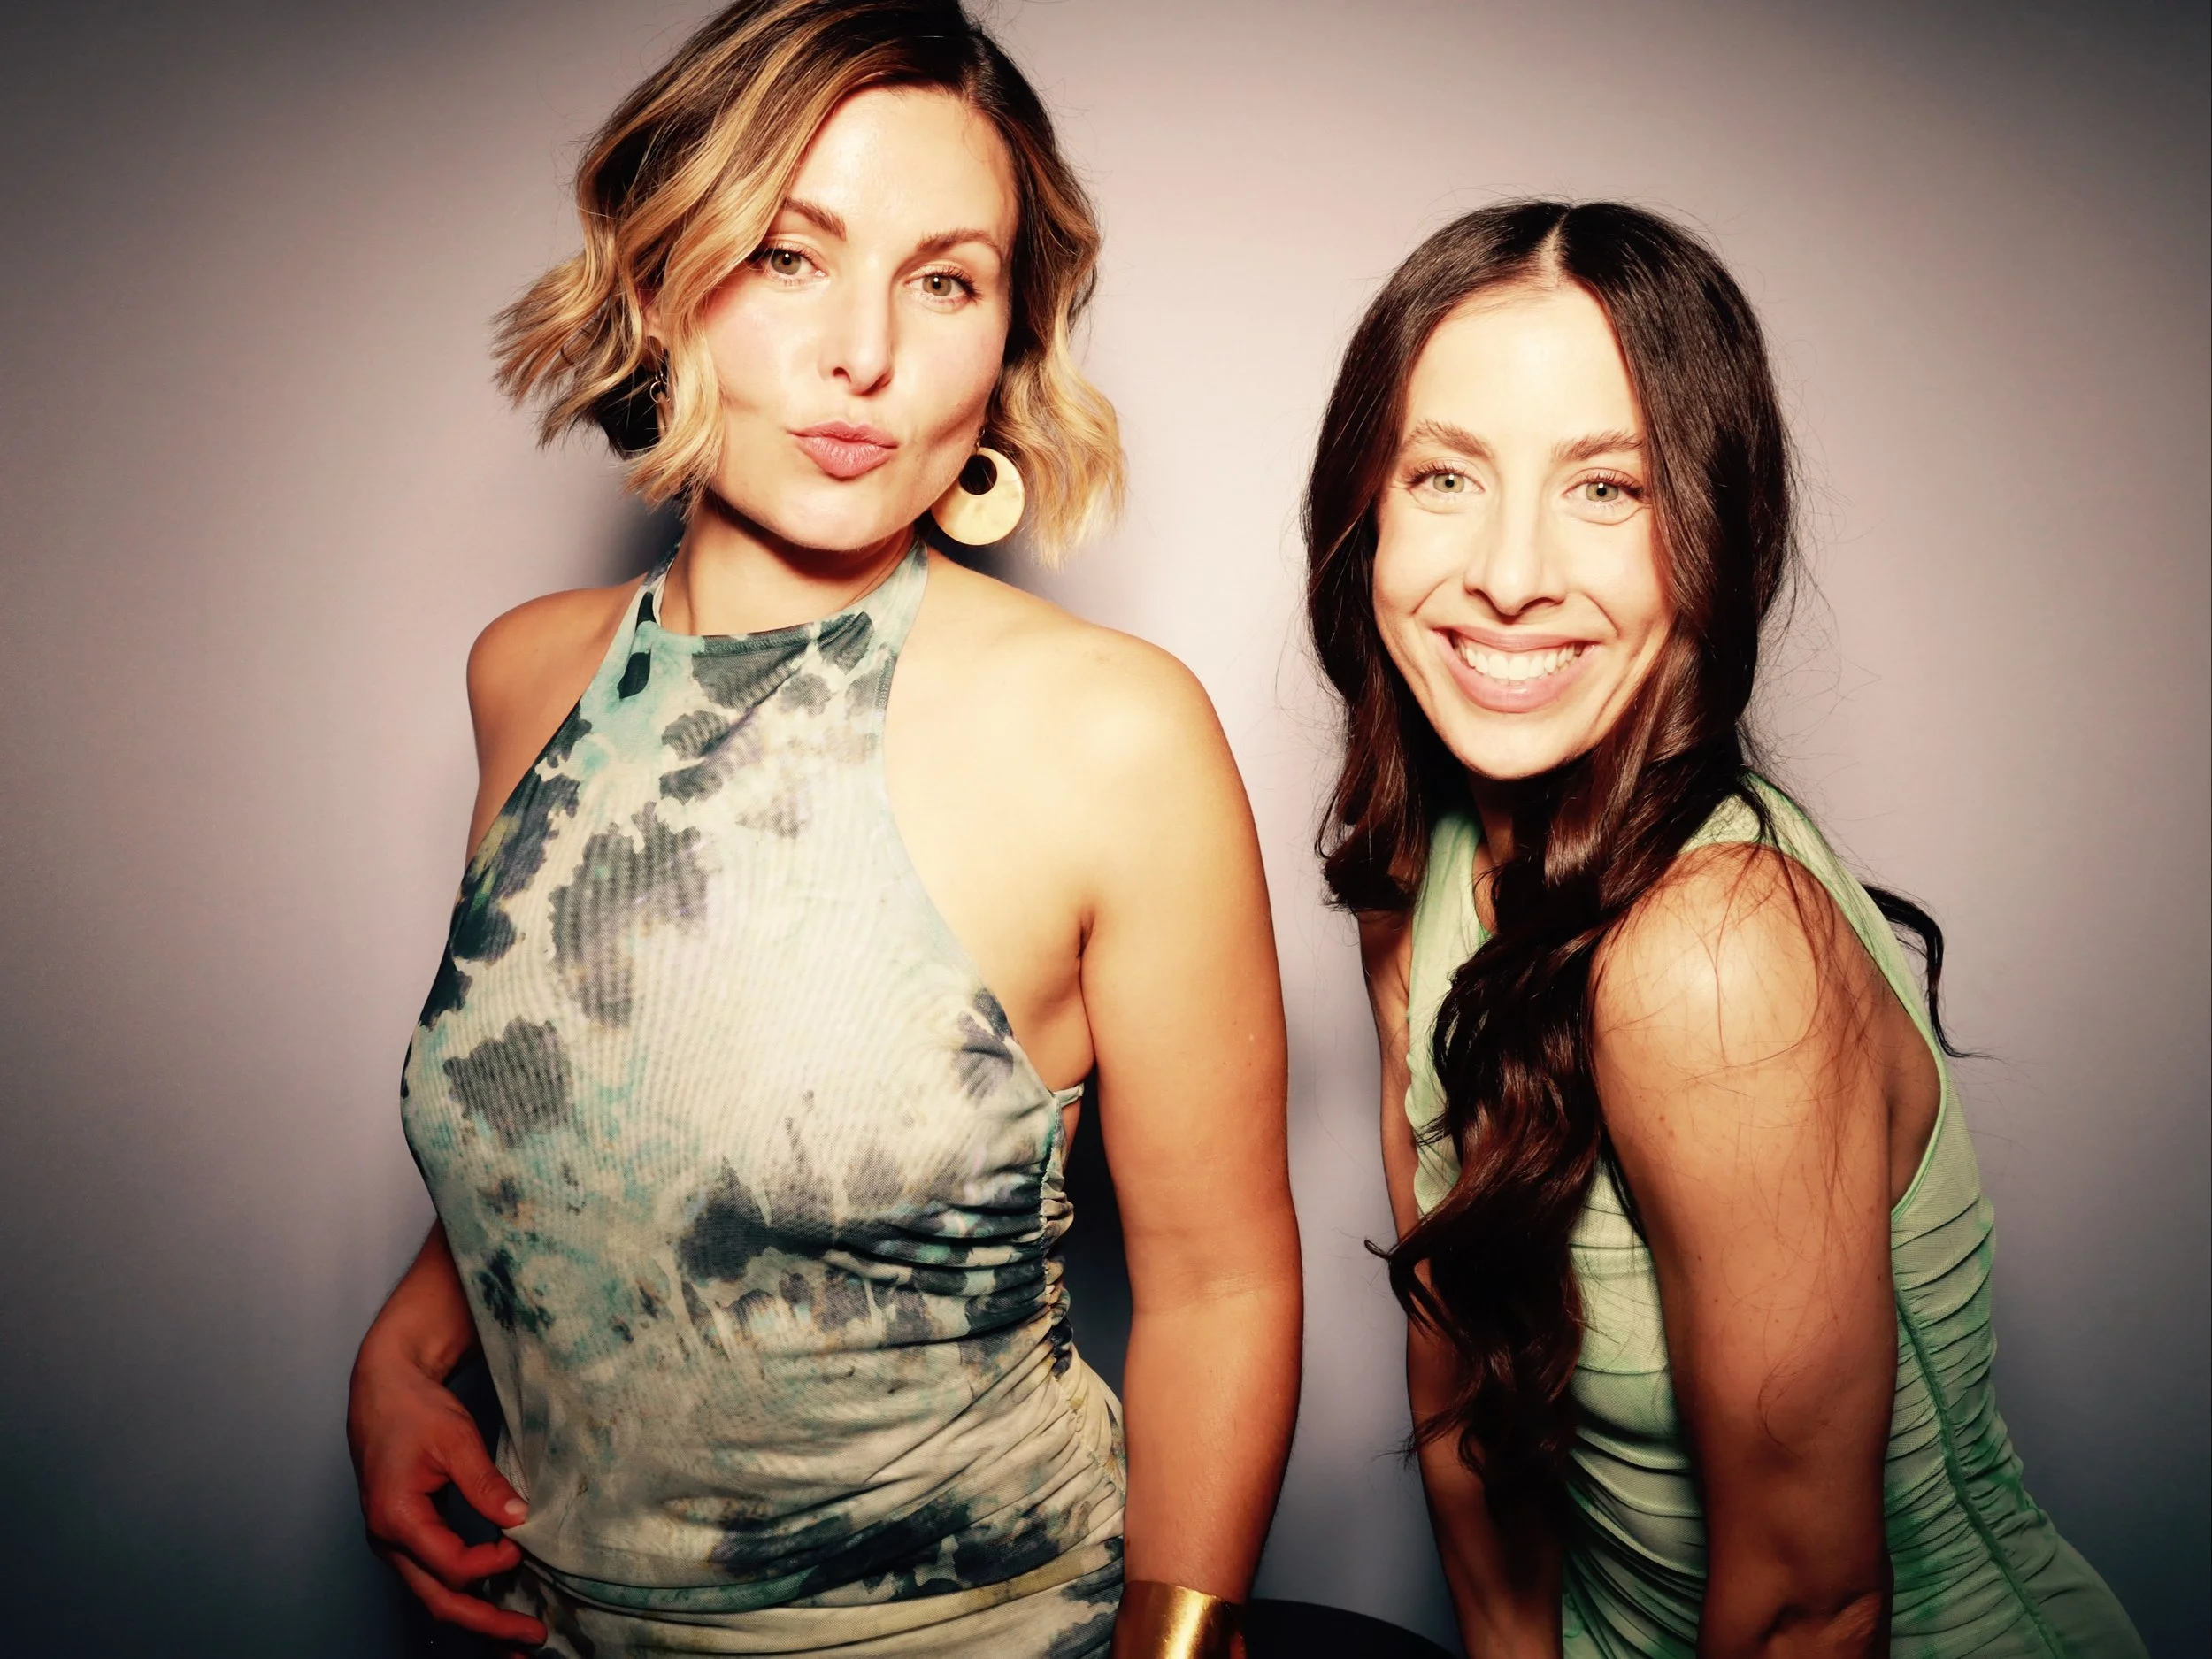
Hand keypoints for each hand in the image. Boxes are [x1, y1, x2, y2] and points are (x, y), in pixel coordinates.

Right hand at [347, 1338, 545, 1649]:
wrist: (384, 1390)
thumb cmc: (414, 1409)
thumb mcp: (456, 1439)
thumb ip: (486, 1483)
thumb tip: (519, 1518)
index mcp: (397, 1517)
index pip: (450, 1565)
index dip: (492, 1563)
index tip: (523, 1545)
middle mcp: (389, 1540)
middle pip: (439, 1600)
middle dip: (487, 1624)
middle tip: (532, 1638)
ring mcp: (394, 1543)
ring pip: (434, 1597)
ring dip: (477, 1621)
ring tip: (516, 1644)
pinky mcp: (406, 1538)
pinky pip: (434, 1579)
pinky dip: (465, 1598)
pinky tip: (493, 1609)